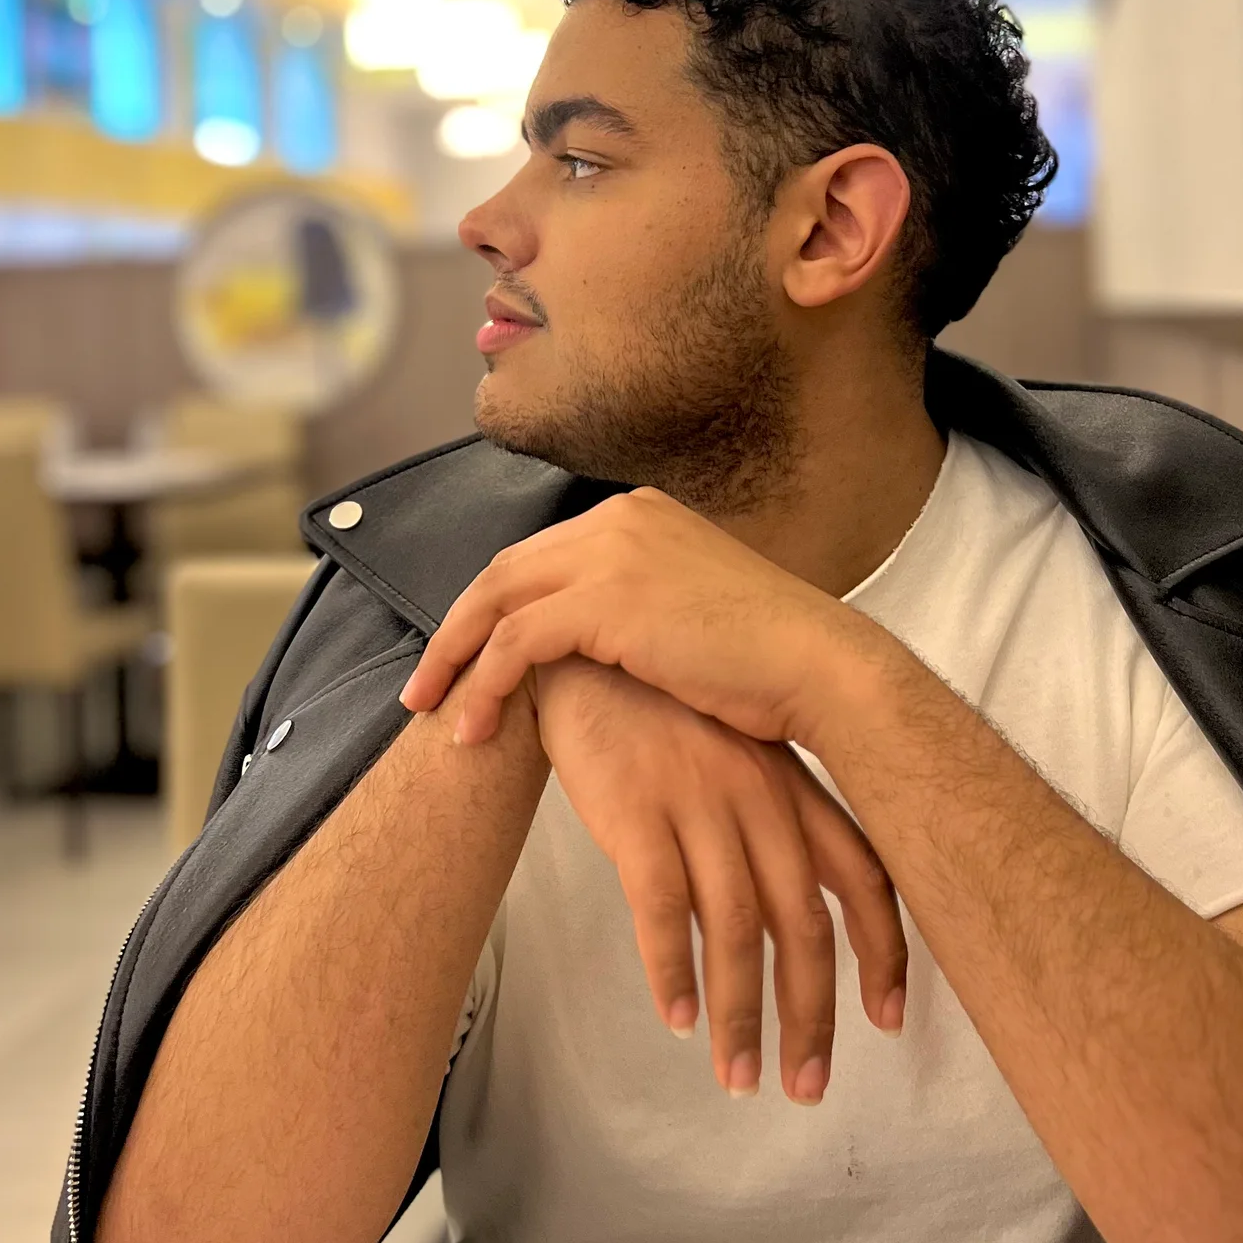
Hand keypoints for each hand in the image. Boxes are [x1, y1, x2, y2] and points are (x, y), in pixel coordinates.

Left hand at [400, 488, 901, 750]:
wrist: (818, 667)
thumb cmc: (771, 659)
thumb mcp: (696, 610)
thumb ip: (644, 605)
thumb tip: (607, 642)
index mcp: (639, 515)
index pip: (541, 556)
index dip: (495, 608)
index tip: (468, 656)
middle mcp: (618, 520)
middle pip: (504, 571)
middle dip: (455, 631)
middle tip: (424, 686)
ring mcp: (610, 555)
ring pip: (496, 602)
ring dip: (455, 660)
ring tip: (432, 713)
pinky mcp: (603, 602)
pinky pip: (514, 644)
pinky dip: (485, 685)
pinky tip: (477, 728)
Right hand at [535, 659, 907, 1099]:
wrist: (580, 663)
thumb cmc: (659, 720)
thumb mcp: (736, 758)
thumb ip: (773, 826)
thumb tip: (797, 921)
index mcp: (791, 785)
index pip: (862, 878)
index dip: (883, 954)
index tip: (889, 1021)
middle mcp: (758, 797)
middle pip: (804, 925)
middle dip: (810, 1016)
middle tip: (807, 1088)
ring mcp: (699, 802)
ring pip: (738, 929)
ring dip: (741, 1016)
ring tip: (739, 1078)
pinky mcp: (637, 812)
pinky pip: (665, 908)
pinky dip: (673, 971)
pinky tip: (677, 1019)